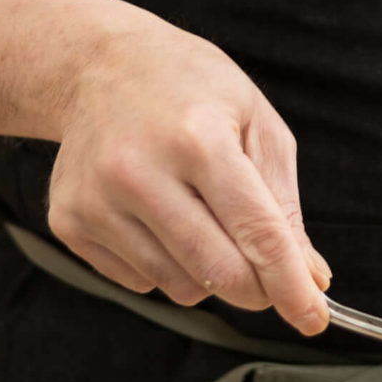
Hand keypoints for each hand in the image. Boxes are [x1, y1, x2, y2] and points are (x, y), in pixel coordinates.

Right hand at [47, 13, 331, 334]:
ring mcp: (96, 200)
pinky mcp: (68, 221)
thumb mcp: (254, 121)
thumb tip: (311, 278)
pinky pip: (139, 281)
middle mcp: (138, 171)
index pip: (256, 233)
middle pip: (219, 272)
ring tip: (200, 214)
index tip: (313, 318)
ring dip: (208, 272)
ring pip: (180, 287)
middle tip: (268, 273)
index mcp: (197, 137)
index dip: (291, 285)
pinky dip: (164, 264)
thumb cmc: (192, 89)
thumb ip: (283, 204)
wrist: (99, 63)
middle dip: (257, 288)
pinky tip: (157, 214)